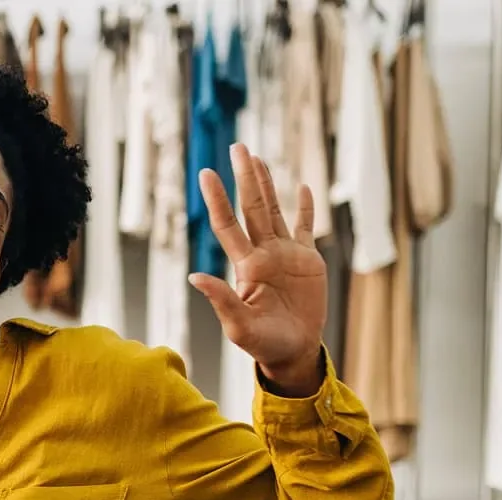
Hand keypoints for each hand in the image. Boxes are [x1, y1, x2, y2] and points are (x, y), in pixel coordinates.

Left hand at [190, 143, 327, 396]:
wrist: (293, 351)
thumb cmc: (263, 344)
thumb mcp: (239, 326)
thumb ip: (221, 300)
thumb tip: (193, 277)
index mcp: (246, 266)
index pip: (228, 225)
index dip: (218, 199)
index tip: (206, 173)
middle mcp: (263, 254)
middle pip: (253, 207)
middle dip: (245, 177)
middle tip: (238, 147)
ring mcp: (285, 255)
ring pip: (275, 210)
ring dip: (268, 183)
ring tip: (258, 157)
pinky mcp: (308, 261)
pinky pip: (306, 228)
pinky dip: (306, 208)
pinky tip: (303, 186)